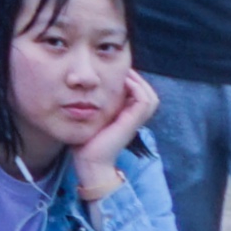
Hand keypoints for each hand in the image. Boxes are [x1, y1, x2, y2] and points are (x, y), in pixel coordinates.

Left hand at [68, 68, 159, 198]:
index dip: (131, 80)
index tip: (115, 69)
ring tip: (124, 72)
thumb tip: (81, 87)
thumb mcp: (90, 118)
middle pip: (147, 93)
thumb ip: (92, 105)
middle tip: (122, 68)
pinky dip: (136, 89)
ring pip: (149, 96)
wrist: (90, 162)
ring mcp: (134, 121)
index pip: (138, 93)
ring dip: (138, 81)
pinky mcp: (131, 123)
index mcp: (126, 116)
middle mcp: (133, 118)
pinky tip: (122, 81)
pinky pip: (144, 101)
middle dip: (136, 78)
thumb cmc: (85, 141)